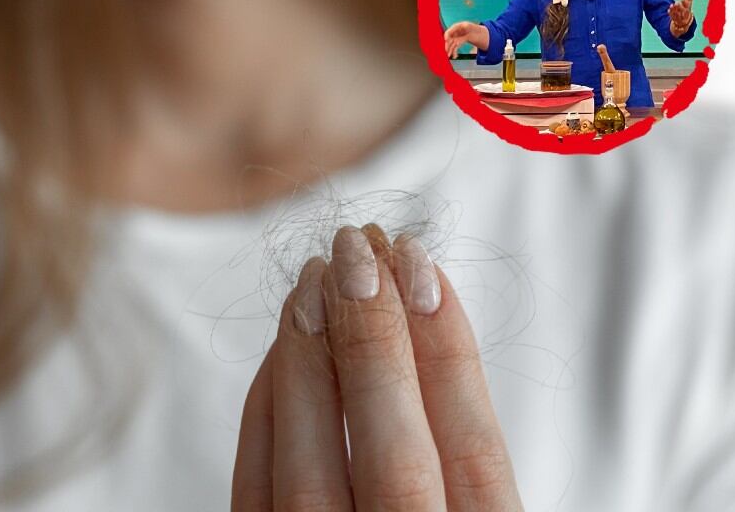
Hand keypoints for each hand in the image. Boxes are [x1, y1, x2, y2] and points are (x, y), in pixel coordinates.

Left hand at [232, 224, 521, 510]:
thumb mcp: (477, 498)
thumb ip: (459, 440)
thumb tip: (418, 305)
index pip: (474, 453)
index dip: (450, 354)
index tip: (422, 267)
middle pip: (395, 462)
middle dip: (374, 343)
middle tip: (357, 247)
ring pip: (310, 477)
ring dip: (308, 364)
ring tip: (315, 275)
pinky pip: (256, 487)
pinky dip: (270, 407)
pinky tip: (288, 341)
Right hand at [443, 22, 489, 59]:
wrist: (487, 36)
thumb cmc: (480, 33)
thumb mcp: (472, 35)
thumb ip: (463, 38)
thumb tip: (455, 43)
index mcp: (462, 25)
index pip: (451, 29)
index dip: (447, 34)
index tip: (446, 40)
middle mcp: (459, 30)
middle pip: (451, 37)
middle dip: (448, 44)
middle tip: (447, 50)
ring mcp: (460, 35)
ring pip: (452, 42)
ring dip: (450, 49)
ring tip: (450, 55)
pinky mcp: (461, 40)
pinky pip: (456, 46)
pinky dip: (455, 51)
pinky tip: (455, 56)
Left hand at [668, 0, 694, 37]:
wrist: (684, 21)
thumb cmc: (686, 9)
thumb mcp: (688, 3)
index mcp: (688, 9)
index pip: (687, 6)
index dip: (684, 2)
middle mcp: (684, 14)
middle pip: (682, 10)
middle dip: (680, 7)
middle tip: (677, 2)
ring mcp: (680, 17)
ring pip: (677, 14)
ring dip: (674, 10)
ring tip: (672, 5)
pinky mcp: (675, 20)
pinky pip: (673, 17)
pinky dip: (671, 14)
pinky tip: (668, 10)